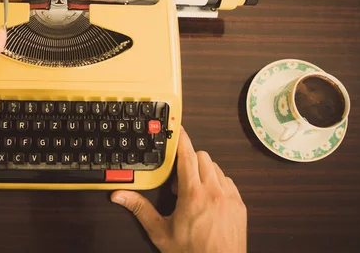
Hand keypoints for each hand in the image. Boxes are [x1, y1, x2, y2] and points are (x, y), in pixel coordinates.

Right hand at [111, 127, 246, 252]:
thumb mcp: (161, 232)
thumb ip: (140, 209)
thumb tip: (119, 196)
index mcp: (193, 195)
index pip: (187, 156)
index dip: (181, 139)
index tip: (177, 128)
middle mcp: (214, 192)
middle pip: (203, 157)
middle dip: (189, 160)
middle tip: (178, 179)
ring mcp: (230, 198)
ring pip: (217, 168)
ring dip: (203, 172)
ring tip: (192, 192)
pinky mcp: (240, 206)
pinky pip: (228, 182)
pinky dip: (217, 183)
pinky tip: (207, 199)